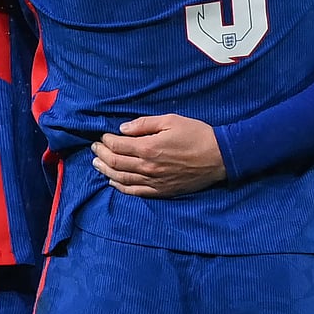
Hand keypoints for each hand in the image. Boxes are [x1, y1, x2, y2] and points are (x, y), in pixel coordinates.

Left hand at [90, 114, 225, 197]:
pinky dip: (121, 187)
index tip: (102, 135)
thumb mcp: (170, 120)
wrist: (219, 157)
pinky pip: (136, 192)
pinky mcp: (161, 191)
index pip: (118, 146)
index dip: (106, 140)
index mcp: (149, 148)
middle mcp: (148, 167)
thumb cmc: (196, 134)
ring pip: (122, 179)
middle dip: (102, 154)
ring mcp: (154, 182)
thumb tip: (122, 129)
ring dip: (106, 171)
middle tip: (94, 148)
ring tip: (97, 164)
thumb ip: (144, 124)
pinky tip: (113, 183)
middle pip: (116, 163)